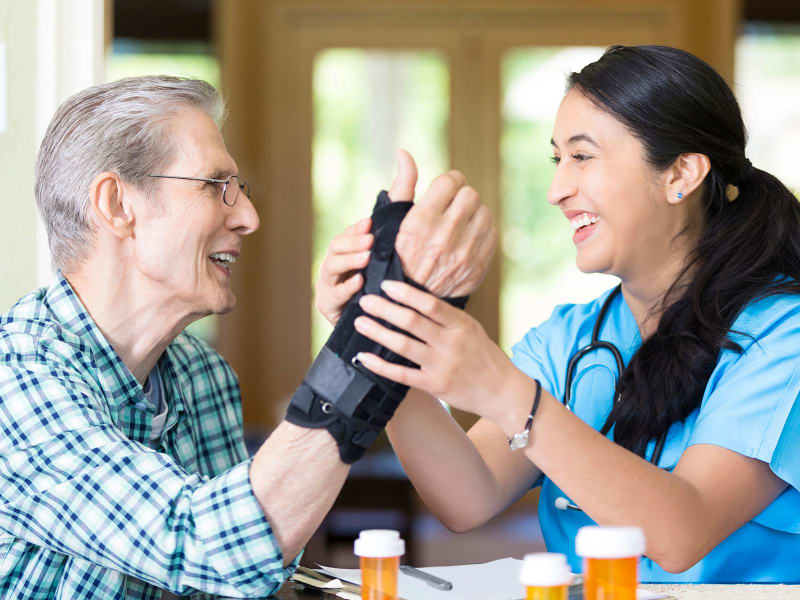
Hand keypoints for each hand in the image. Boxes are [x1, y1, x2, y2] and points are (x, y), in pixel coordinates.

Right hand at [314, 150, 418, 325]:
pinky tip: (360, 284)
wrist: (383, 316)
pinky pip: (333, 297)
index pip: (349, 233)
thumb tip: (404, 151)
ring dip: (348, 262)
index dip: (357, 229)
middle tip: (370, 240)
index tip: (370, 225)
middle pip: (335, 248)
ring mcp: (330, 285)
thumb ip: (401, 194)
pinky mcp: (329, 306)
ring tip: (366, 259)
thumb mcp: (397, 232)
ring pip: (331, 270)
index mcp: (350, 247)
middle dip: (351, 243)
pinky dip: (346, 290)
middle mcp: (337, 264)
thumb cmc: (389, 271)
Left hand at [352, 280, 521, 420]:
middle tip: (365, 301)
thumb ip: (447, 317)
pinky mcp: (435, 385)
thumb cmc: (484, 357)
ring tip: (360, 322)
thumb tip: (414, 299)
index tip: (385, 285)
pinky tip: (364, 357)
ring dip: (378, 332)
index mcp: (461, 324)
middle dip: (384, 309)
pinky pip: (402, 374)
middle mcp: (451, 343)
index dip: (405, 292)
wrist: (503, 391)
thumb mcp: (471, 329)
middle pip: (412, 321)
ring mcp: (442, 365)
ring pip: (403, 345)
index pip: (429, 303)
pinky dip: (380, 366)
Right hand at [393, 151, 496, 297]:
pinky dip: (481, 232)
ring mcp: (464, 253)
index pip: (450, 181)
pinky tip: (467, 237)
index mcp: (421, 222)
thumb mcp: (392, 220)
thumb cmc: (397, 255)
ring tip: (460, 222)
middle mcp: (444, 236)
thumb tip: (403, 152)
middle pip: (470, 194)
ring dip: (473, 213)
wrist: (410, 299)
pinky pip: (492, 233)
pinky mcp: (478, 266)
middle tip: (453, 205)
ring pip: (484, 212)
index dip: (449, 182)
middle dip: (461, 196)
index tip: (445, 189)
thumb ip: (402, 185)